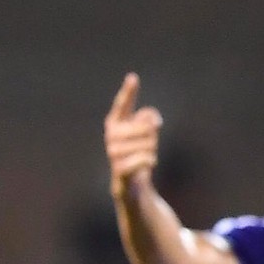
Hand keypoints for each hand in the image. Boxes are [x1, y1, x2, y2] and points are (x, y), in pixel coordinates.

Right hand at [105, 72, 163, 195]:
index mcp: (114, 123)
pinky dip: (150, 160)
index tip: (133, 78)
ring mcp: (113, 154)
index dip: (128, 93)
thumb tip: (151, 120)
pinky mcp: (119, 171)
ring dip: (152, 149)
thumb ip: (149, 118)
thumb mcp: (146, 132)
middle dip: (152, 134)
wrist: (131, 185)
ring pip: (146, 144)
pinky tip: (149, 162)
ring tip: (147, 155)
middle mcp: (111, 137)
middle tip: (150, 143)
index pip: (122, 106)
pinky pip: (143, 160)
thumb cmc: (138, 153)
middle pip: (144, 128)